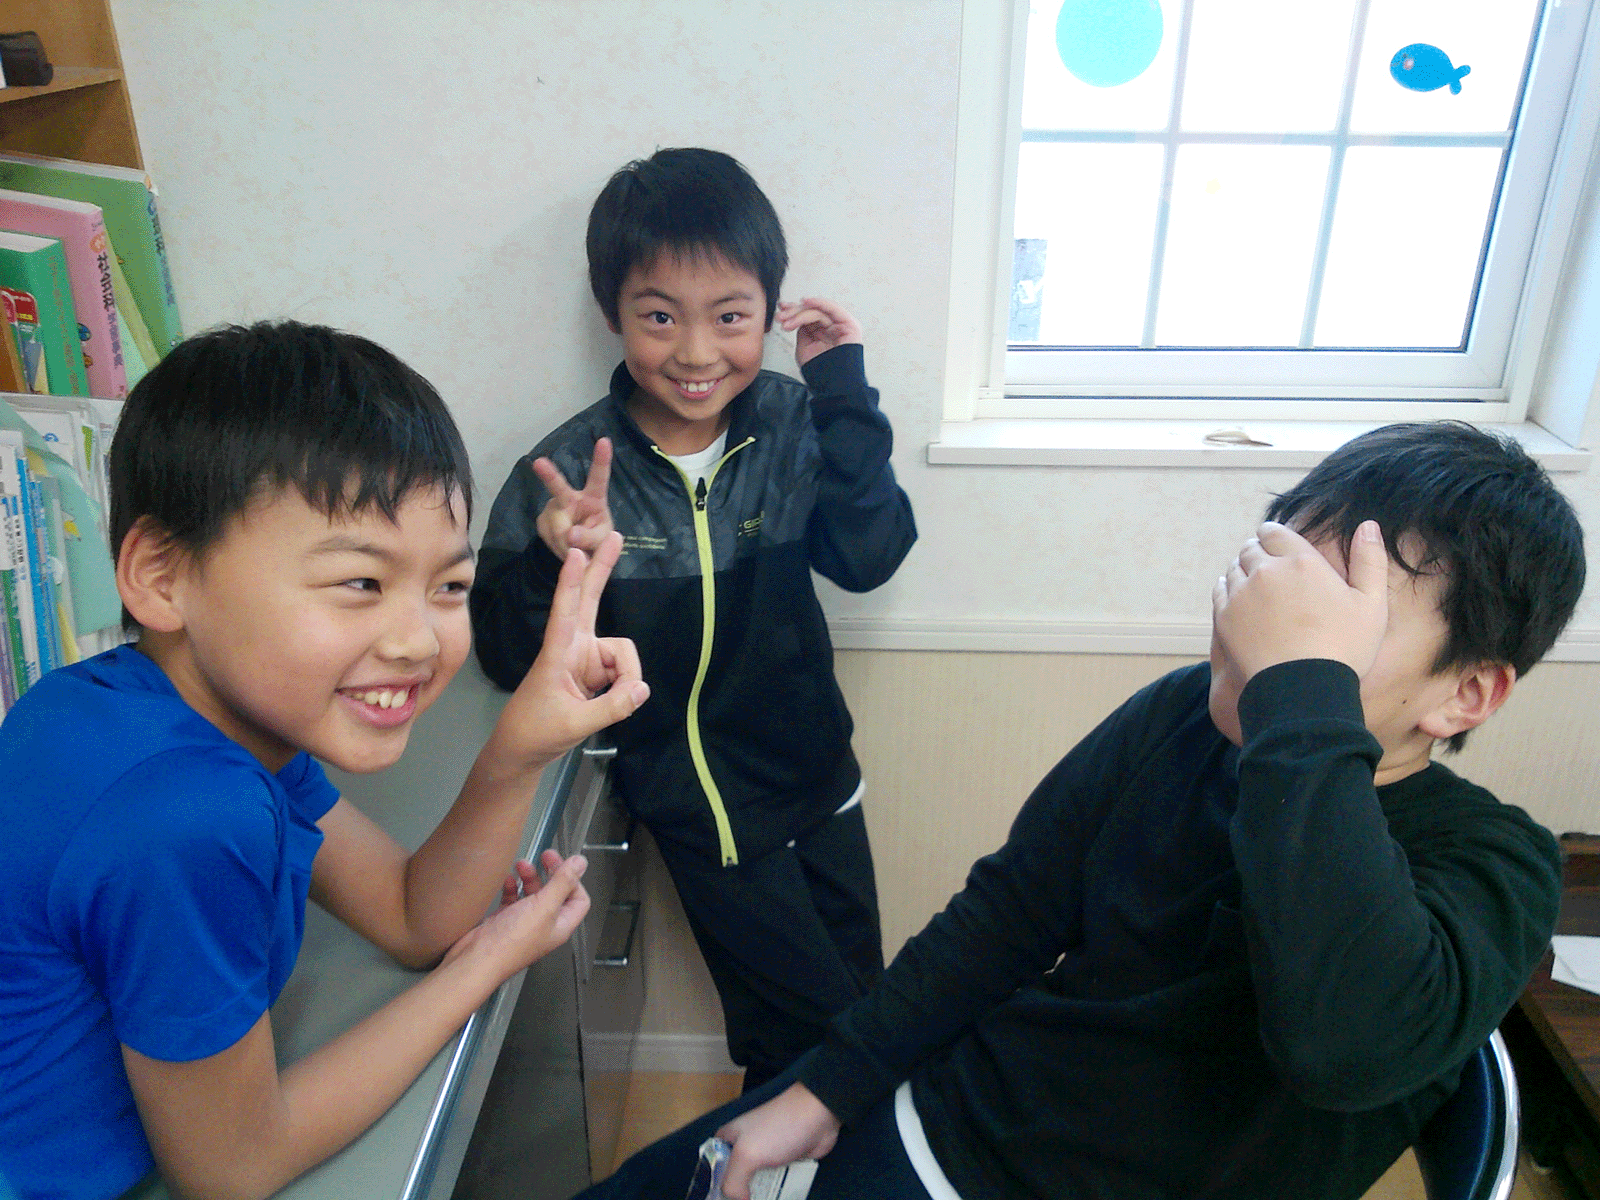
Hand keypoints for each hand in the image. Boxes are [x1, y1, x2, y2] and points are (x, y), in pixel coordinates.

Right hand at [443, 849, 589, 972]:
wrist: (475, 959)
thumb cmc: (510, 943)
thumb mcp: (543, 907)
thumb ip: (562, 883)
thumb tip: (580, 863)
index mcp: (560, 925)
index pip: (578, 899)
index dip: (574, 880)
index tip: (565, 862)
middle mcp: (544, 925)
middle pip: (555, 893)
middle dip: (551, 873)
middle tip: (545, 855)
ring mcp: (524, 924)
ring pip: (533, 894)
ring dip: (530, 877)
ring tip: (521, 865)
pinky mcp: (504, 922)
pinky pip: (512, 899)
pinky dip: (511, 887)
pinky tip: (507, 881)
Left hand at [491, 531, 648, 768]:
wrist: (523, 750)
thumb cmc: (537, 731)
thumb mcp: (575, 724)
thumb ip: (612, 707)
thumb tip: (642, 690)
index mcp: (557, 653)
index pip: (565, 611)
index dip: (571, 581)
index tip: (576, 551)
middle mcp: (573, 648)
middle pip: (590, 600)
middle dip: (602, 569)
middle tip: (615, 536)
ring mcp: (585, 658)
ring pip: (622, 655)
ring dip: (627, 678)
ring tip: (615, 704)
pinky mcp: (594, 671)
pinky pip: (623, 672)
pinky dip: (625, 688)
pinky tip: (615, 702)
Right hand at [533, 437, 614, 557]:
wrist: (580, 552)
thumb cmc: (597, 539)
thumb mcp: (602, 540)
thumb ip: (590, 538)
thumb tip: (570, 535)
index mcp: (594, 497)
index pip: (598, 477)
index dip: (602, 460)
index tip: (605, 440)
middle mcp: (571, 497)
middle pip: (559, 487)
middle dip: (548, 474)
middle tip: (539, 463)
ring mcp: (553, 508)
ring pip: (556, 527)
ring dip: (567, 544)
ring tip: (577, 550)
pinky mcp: (542, 521)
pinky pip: (549, 537)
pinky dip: (558, 548)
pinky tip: (564, 547)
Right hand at [716, 1083, 840, 1199]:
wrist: (818, 1115)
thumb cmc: (777, 1129)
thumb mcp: (746, 1154)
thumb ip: (732, 1183)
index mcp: (727, 1141)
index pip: (711, 1172)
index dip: (713, 1189)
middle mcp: (743, 1149)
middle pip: (734, 1182)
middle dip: (739, 1196)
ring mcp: (765, 1156)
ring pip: (755, 1186)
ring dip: (759, 1196)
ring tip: (768, 1199)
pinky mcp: (784, 1163)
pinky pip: (775, 1184)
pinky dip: (776, 1194)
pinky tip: (779, 1198)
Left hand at [777, 297, 861, 367]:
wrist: (833, 385)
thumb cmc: (821, 371)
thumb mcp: (804, 347)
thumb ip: (802, 330)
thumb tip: (795, 316)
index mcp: (824, 332)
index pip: (808, 317)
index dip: (793, 312)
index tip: (780, 312)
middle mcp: (833, 327)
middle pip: (813, 312)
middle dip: (794, 312)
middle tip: (781, 317)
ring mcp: (842, 325)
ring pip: (818, 311)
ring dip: (800, 312)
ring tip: (787, 321)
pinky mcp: (849, 325)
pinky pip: (833, 309)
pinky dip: (819, 303)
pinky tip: (806, 302)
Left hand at [1212, 520, 1390, 683]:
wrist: (1304, 688)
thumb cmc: (1344, 648)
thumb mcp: (1372, 604)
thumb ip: (1370, 560)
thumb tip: (1368, 524)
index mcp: (1302, 561)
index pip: (1274, 531)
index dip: (1273, 534)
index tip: (1275, 542)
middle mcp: (1267, 570)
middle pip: (1250, 548)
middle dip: (1257, 552)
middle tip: (1265, 565)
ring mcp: (1242, 593)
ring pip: (1233, 568)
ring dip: (1242, 570)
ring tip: (1253, 584)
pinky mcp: (1224, 616)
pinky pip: (1219, 590)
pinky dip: (1227, 590)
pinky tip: (1238, 600)